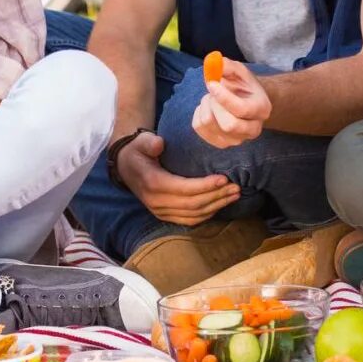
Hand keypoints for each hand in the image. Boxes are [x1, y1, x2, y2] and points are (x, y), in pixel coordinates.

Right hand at [118, 130, 239, 224]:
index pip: (183, 189)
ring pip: (193, 214)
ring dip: (216, 206)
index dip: (205, 186)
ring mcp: (160, 211)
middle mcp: (156, 201)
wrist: (126, 167)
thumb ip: (149, 142)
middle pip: (192, 204)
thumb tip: (160, 144)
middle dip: (216, 196)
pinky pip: (189, 220)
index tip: (224, 178)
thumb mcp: (141, 142)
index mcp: (153, 183)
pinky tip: (220, 205)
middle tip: (236, 187)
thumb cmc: (138, 151)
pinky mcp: (165, 215)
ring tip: (234, 195)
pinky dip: (207, 214)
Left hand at [190, 58, 271, 148]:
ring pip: (209, 124)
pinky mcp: (220, 143)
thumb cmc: (243, 85)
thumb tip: (213, 62)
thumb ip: (227, 65)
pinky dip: (198, 113)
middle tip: (213, 92)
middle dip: (214, 104)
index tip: (211, 83)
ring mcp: (236, 140)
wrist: (246, 102)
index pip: (241, 110)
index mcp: (262, 109)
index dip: (223, 96)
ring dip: (205, 105)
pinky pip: (199, 127)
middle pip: (228, 125)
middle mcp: (253, 129)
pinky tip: (209, 108)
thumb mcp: (239, 71)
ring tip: (212, 98)